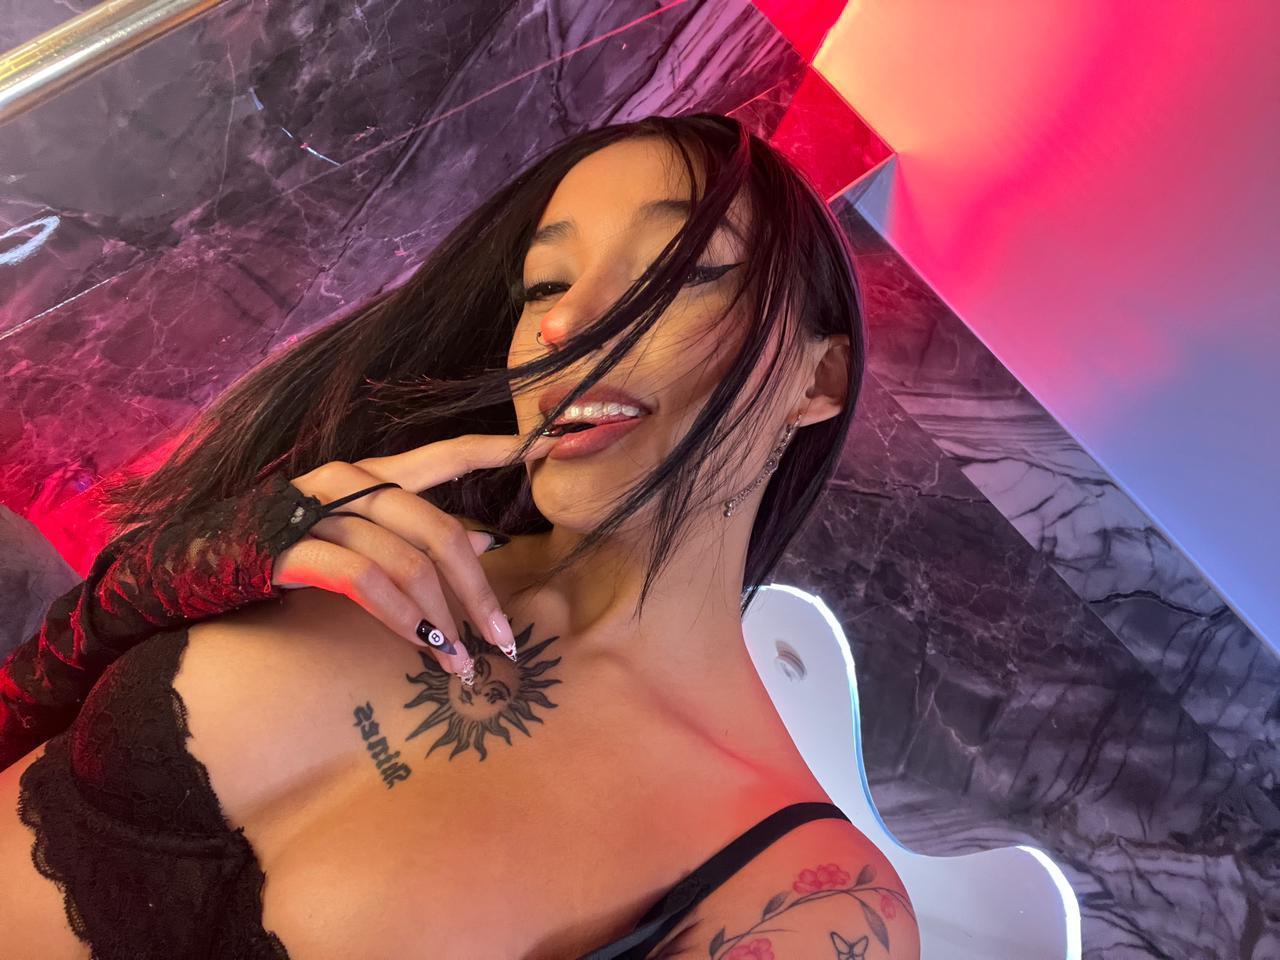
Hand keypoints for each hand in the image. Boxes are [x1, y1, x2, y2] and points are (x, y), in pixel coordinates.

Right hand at [271, 430, 556, 680]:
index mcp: (371, 474)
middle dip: (479, 589)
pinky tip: (424, 644)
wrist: (191, 565)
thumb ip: (417, 532)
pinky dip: (403, 618)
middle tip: (504, 639)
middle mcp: (350, 483)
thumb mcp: (358, 534)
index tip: (552, 447)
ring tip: (464, 662)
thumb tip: (485, 537)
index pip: (447, 455)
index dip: (499, 450)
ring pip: (408, 561)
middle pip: (439, 529)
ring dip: (444, 617)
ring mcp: (320, 512)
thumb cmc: (284, 549)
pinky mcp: (294, 548)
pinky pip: (367, 582)